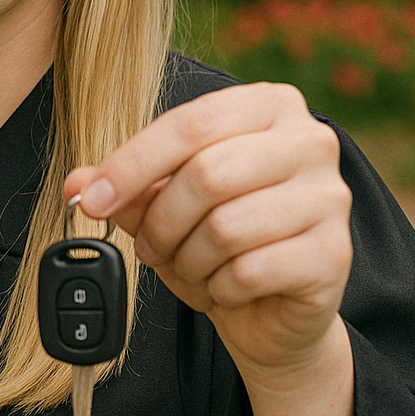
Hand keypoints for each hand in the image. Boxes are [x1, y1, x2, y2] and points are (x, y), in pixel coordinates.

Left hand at [64, 82, 353, 379]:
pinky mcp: (336, 255)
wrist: (274, 309)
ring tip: (192, 266)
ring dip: (188, 259)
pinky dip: (220, 287)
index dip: (131, 165)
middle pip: (207, 175)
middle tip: (151, 247)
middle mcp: (311, 141)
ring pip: (226, 227)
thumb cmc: (218, 239)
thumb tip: (78, 182)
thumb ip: (124, 184)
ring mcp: (330, 198)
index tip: (91, 200)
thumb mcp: (164, 201)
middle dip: (161, 222)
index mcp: (270, 105)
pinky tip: (226, 286)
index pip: (190, 124)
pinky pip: (249, 271)